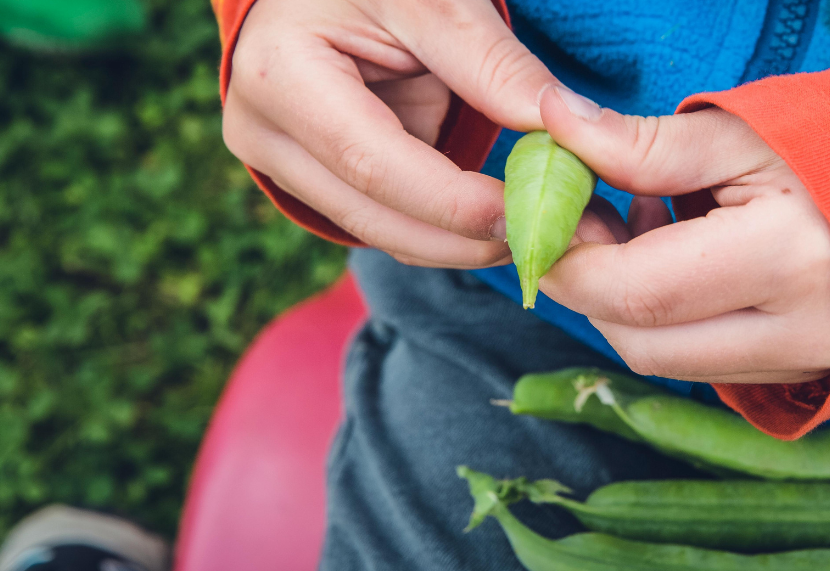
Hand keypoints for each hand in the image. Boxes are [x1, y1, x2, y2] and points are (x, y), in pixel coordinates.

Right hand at [222, 0, 558, 267]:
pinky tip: (503, 227)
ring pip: (380, 232)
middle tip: (548, 247)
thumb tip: (565, 126)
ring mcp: (282, 163)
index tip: (526, 217)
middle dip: (464, 242)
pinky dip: (445, 229)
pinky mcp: (313, 179)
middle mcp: (265, 132)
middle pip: (373, 216)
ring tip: (539, 238)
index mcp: (281, 75)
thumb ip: (492, 64)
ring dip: (460, 245)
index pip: (373, 163)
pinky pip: (385, 219)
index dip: (452, 203)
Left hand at [538, 87, 829, 383]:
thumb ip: (642, 144)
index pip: (633, 290)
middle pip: (639, 342)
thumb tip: (553, 125)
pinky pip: (701, 363)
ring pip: (665, 361)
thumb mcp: (745, 133)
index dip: (568, 258)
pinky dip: (667, 318)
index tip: (541, 214)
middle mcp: (797, 331)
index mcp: (785, 259)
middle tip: (586, 216)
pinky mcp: (801, 374)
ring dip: (625, 303)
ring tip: (645, 224)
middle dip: (588, 286)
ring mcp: (803, 364)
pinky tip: (683, 256)